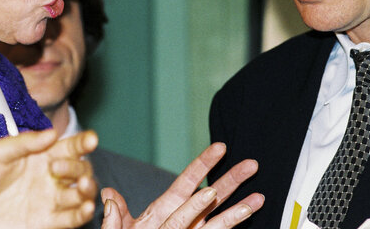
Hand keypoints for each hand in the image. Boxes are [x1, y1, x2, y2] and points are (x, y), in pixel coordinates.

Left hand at [0, 129, 97, 228]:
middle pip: (80, 170)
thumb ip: (24, 142)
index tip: (90, 140)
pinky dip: (83, 214)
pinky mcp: (45, 222)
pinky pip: (71, 219)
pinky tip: (85, 208)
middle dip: (80, 168)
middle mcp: (49, 177)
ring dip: (88, 190)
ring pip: (81, 194)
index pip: (70, 146)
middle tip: (58, 169)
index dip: (84, 142)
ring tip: (82, 188)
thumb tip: (52, 133)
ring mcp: (48, 200)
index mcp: (41, 156)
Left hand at [100, 142, 263, 228]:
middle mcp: (184, 216)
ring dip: (240, 205)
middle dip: (231, 179)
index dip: (203, 164)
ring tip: (260, 195)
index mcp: (164, 208)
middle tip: (251, 164)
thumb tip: (108, 196)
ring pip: (221, 215)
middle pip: (211, 193)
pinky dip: (236, 222)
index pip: (187, 181)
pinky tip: (251, 212)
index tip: (220, 148)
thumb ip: (117, 218)